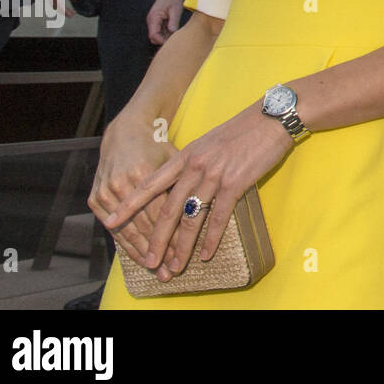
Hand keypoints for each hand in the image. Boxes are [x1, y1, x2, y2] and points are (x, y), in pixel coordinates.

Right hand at [88, 116, 179, 274]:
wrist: (125, 133)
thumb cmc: (157, 146)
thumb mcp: (174, 158)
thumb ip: (186, 181)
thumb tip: (213, 203)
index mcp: (146, 170)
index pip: (164, 210)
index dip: (176, 232)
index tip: (187, 252)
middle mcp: (124, 182)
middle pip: (146, 223)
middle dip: (161, 248)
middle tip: (172, 268)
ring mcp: (107, 190)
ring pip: (129, 229)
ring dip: (143, 252)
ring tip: (157, 269)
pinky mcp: (96, 197)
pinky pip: (115, 227)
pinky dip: (127, 243)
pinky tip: (138, 256)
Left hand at [103, 102, 291, 275]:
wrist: (272, 117)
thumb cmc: (243, 130)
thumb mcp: (210, 142)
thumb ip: (194, 162)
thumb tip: (184, 185)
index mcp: (186, 155)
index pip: (151, 183)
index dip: (129, 204)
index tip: (111, 222)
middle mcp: (195, 165)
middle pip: (168, 208)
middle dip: (156, 239)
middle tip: (148, 261)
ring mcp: (215, 174)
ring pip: (191, 218)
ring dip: (182, 246)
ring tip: (175, 266)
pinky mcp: (235, 182)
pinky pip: (218, 216)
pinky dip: (211, 238)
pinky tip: (205, 254)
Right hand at [147, 0, 185, 44]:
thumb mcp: (176, 9)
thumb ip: (174, 21)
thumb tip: (173, 32)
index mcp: (154, 17)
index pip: (153, 34)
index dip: (161, 40)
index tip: (171, 42)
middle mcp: (152, 20)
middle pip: (154, 37)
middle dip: (163, 40)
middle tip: (175, 41)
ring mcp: (154, 21)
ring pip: (157, 35)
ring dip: (165, 37)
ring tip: (176, 37)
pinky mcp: (158, 21)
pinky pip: (161, 31)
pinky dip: (166, 33)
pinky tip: (175, 33)